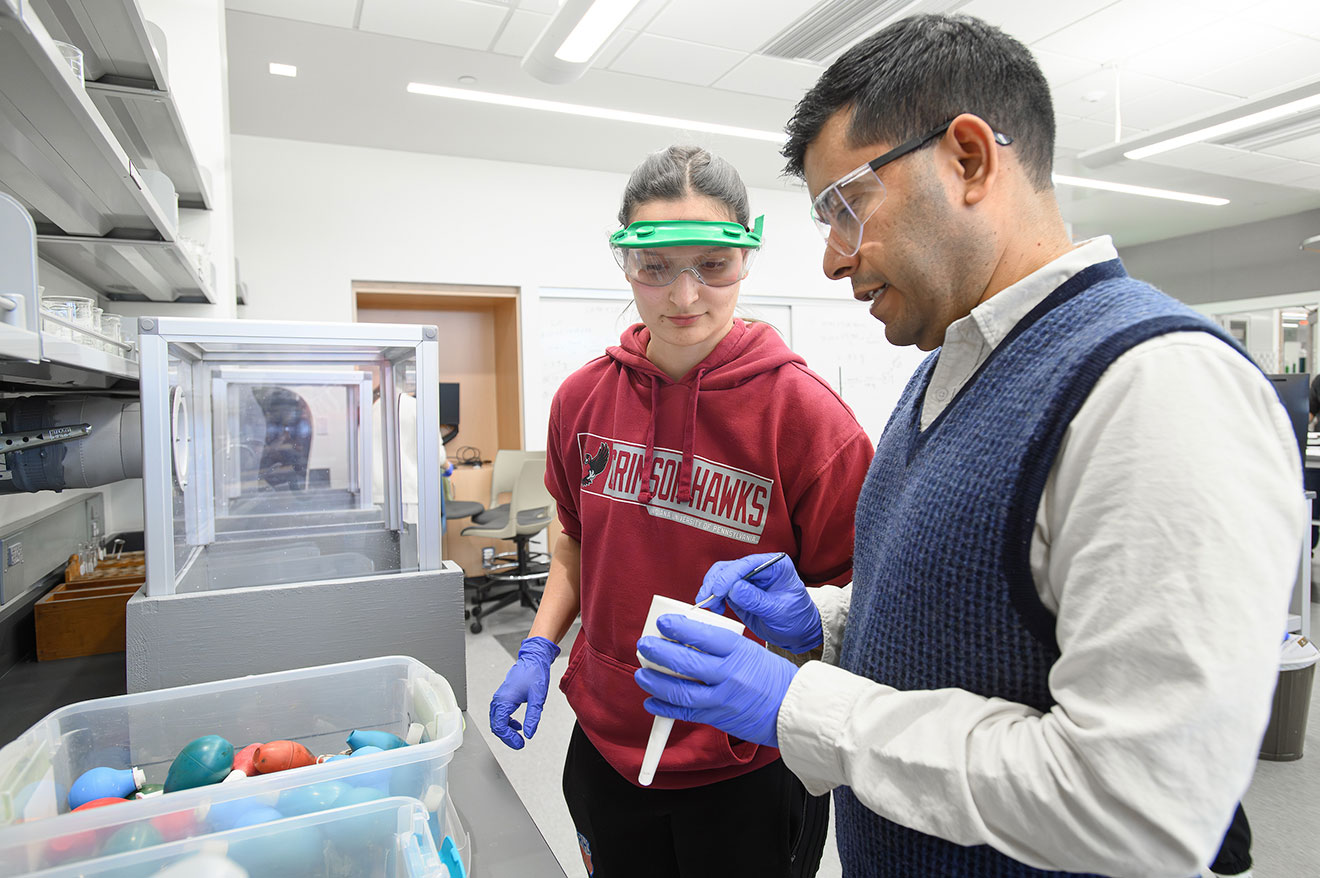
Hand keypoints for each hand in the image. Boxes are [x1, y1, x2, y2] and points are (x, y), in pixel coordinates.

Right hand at [489, 636, 559, 749]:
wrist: (534, 659)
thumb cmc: (535, 674)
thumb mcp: (537, 698)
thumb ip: (533, 717)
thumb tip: (529, 734)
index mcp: (505, 700)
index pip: (500, 727)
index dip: (509, 738)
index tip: (520, 743)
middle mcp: (499, 699)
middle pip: (495, 725)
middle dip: (506, 737)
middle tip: (519, 743)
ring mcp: (500, 697)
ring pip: (497, 720)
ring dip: (506, 730)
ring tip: (518, 736)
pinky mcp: (504, 696)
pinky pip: (500, 714)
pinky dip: (507, 722)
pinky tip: (518, 725)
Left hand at [634, 614, 797, 747]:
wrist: (793, 710)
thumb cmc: (773, 677)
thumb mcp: (751, 651)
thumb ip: (723, 645)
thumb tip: (687, 637)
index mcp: (739, 651)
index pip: (703, 635)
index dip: (679, 628)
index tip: (662, 623)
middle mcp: (728, 674)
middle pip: (685, 662)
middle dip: (658, 652)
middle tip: (644, 645)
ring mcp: (721, 698)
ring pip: (679, 690)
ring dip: (655, 681)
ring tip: (642, 673)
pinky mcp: (717, 718)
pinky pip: (685, 713)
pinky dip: (664, 707)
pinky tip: (652, 701)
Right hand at [697, 553, 822, 652]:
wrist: (799, 633)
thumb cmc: (796, 619)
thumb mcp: (778, 611)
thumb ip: (756, 600)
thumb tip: (735, 588)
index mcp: (776, 565)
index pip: (747, 564)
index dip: (729, 576)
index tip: (718, 591)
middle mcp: (760, 568)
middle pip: (730, 567)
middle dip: (715, 583)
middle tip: (707, 599)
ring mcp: (748, 579)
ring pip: (721, 576)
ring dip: (711, 589)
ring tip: (710, 605)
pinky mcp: (739, 591)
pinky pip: (721, 589)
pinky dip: (714, 597)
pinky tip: (716, 608)